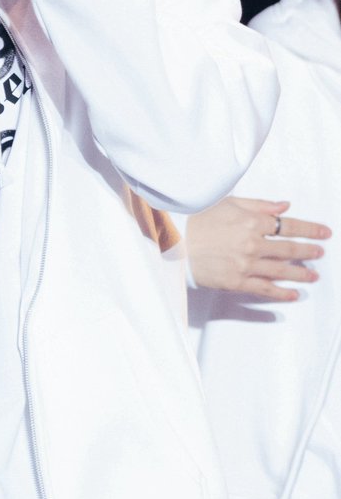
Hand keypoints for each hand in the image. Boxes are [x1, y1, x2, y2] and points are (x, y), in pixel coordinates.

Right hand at [186, 197, 330, 300]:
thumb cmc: (199, 220)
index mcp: (252, 222)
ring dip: (300, 273)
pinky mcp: (236, 282)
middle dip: (308, 251)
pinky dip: (281, 293)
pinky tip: (293, 294)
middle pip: (289, 249)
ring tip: (314, 275)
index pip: (289, 226)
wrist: (174, 242)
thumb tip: (284, 206)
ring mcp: (245, 265)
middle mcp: (252, 244)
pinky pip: (264, 289)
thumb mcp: (228, 203)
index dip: (310, 229)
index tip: (324, 233)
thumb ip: (259, 205)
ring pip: (281, 271)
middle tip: (320, 253)